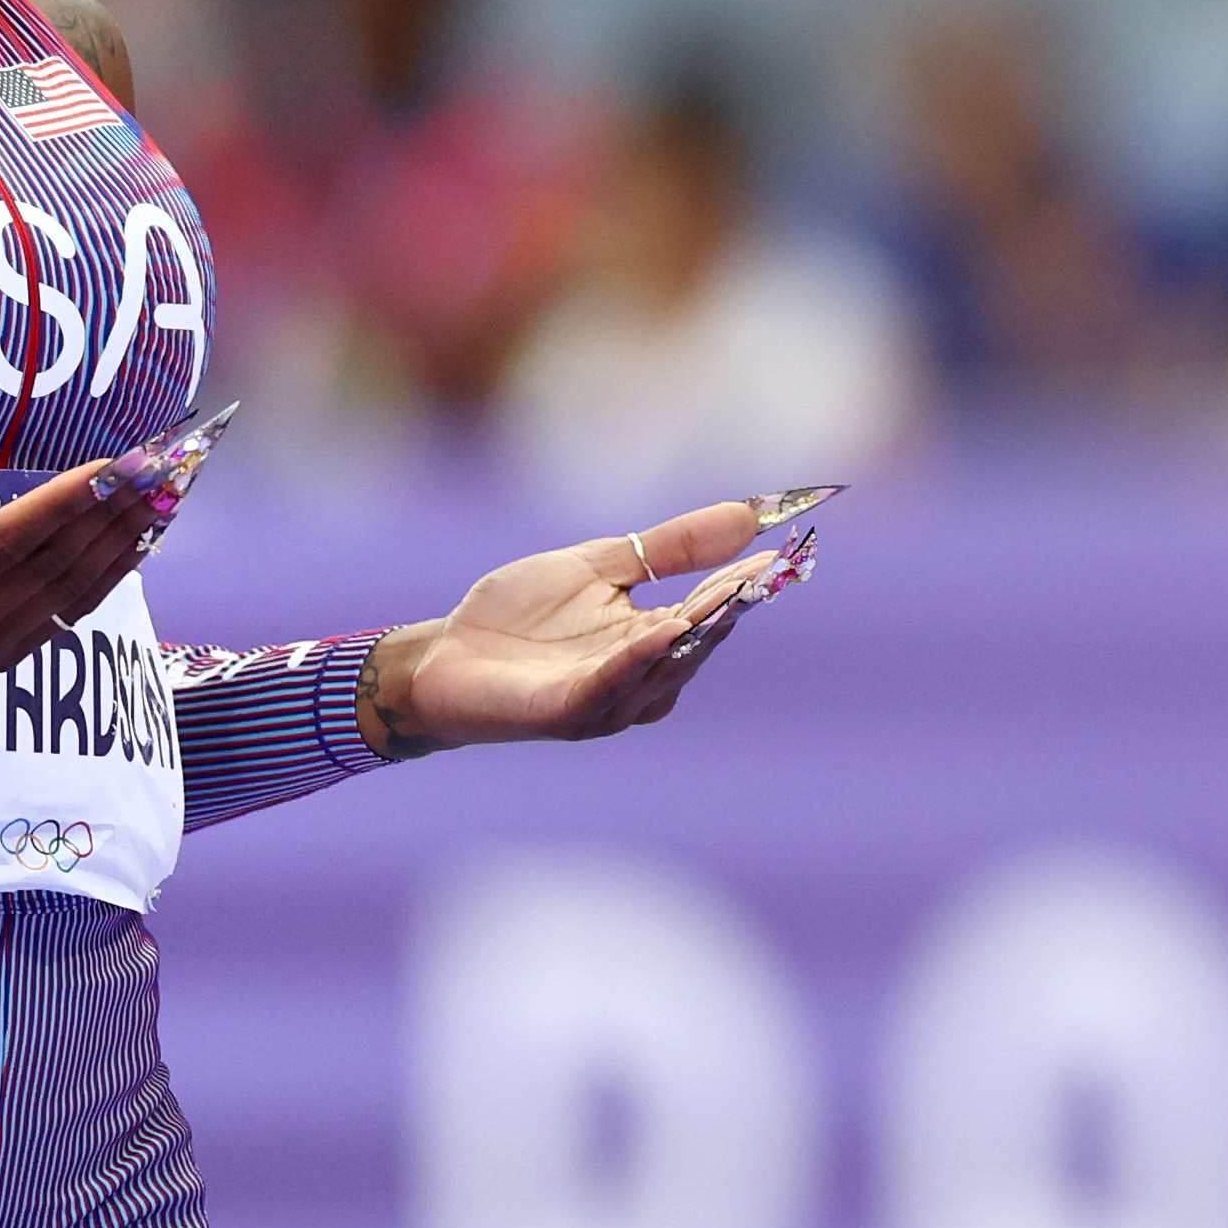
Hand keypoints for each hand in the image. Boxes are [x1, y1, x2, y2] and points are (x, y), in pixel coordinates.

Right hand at [0, 464, 154, 675]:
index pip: (4, 543)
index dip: (64, 504)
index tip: (117, 465)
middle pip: (50, 566)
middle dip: (114, 514)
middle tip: (163, 467)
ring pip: (70, 590)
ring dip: (126, 541)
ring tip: (169, 494)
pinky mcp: (3, 659)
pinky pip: (70, 611)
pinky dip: (112, 572)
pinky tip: (144, 537)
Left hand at [367, 494, 800, 754]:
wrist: (442, 657)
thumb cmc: (519, 617)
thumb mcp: (603, 565)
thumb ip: (670, 547)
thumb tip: (748, 513)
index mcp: (653, 644)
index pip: (712, 610)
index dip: (748, 581)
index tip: (785, 546)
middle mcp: (641, 681)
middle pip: (698, 643)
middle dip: (733, 607)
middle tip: (767, 571)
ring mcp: (606, 702)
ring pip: (663, 668)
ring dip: (695, 633)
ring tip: (726, 598)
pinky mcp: (566, 713)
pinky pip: (610, 686)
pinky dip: (638, 659)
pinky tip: (661, 630)